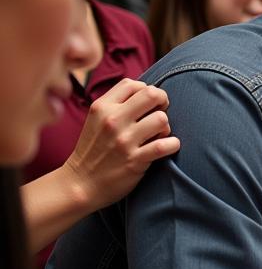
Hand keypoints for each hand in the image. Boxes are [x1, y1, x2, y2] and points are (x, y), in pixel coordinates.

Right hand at [63, 78, 179, 210]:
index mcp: (102, 107)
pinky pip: (165, 145)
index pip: (132, 84)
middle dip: (163, 101)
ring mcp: (124, 141)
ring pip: (162, 119)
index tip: (148, 104)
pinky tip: (168, 146)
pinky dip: (173, 144)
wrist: (81, 183)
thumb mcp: (96, 120)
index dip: (146, 90)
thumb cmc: (94, 149)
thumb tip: (145, 91)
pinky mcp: (135, 160)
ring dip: (166, 127)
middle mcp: (113, 120)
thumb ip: (116, 104)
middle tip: (160, 113)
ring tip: (159, 135)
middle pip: (152, 94)